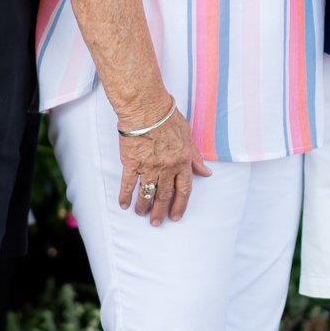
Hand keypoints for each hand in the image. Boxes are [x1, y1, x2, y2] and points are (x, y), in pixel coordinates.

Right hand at [115, 99, 210, 225]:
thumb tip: (206, 171)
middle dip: (161, 211)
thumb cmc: (168, 117)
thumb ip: (195, 157)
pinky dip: (125, 196)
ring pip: (146, 193)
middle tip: (157, 223)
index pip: (184, 189)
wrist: (146, 107)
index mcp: (182, 161)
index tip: (176, 216)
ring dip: (143, 206)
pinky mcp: (131, 162)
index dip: (180, 205)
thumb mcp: (188, 136)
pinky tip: (123, 204)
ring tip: (141, 214)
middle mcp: (167, 167)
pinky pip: (128, 184)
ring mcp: (148, 166)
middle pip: (164, 195)